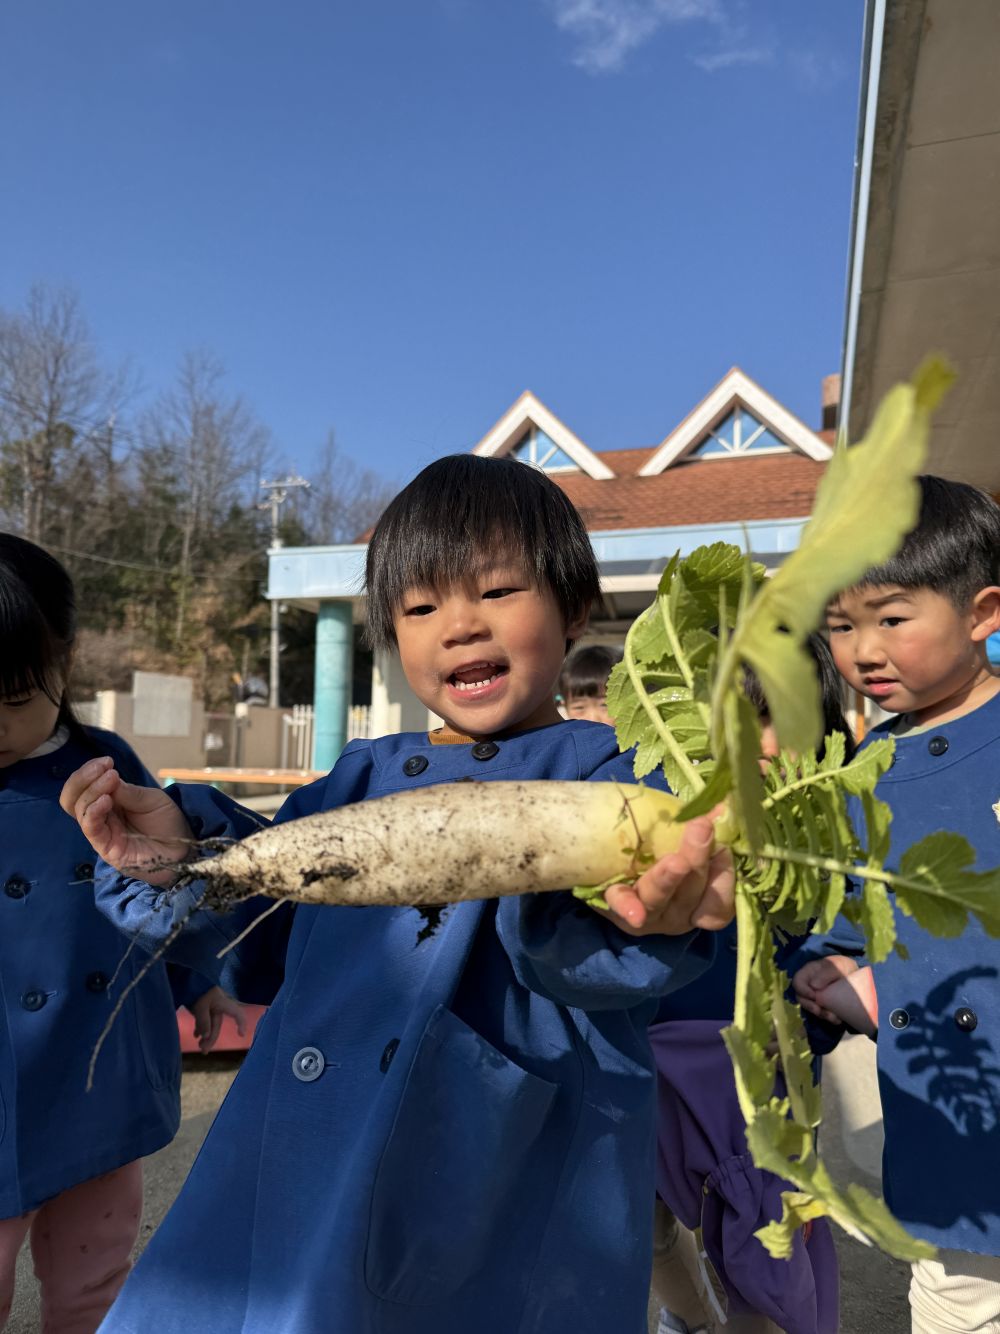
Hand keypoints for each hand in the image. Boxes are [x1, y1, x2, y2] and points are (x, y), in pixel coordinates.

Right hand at [60, 756, 194, 885]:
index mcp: (108, 802)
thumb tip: (106, 776)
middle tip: (103, 768)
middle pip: (73, 799)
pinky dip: (93, 812)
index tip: (106, 761)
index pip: (83, 786)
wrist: (184, 847)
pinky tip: (106, 800)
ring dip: (92, 791)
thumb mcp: (151, 799)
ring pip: (80, 811)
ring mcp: (102, 833)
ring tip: (110, 779)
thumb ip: (128, 791)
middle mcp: (100, 817)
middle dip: (82, 779)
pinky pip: (91, 829)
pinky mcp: (106, 849)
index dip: (88, 772)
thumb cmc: (167, 821)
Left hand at [188, 986, 246, 1053]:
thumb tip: (206, 1036)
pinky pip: (204, 1020)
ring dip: (205, 1035)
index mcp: (222, 1003)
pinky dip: (200, 1028)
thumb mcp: (200, 1006)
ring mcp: (211, 1006)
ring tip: (199, 1046)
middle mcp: (219, 1005)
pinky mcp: (203, 1006)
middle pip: (218, 1024)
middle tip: (204, 1051)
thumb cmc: (197, 991)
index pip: (237, 1013)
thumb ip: (203, 1021)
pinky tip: (196, 1035)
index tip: (240, 1035)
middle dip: (211, 1038)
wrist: (187, 979)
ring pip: (210, 1024)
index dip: (241, 1023)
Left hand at [601, 809, 734, 935]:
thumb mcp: (689, 844)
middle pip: (690, 894)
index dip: (724, 878)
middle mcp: (677, 915)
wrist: (616, 867)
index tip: (725, 848)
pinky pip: (622, 905)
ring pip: (659, 898)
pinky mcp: (616, 907)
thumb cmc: (665, 853)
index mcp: (700, 905)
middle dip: (697, 861)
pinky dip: (628, 907)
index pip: (720, 903)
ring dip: (668, 880)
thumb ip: (705, 832)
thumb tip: (721, 808)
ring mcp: (647, 914)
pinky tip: (634, 915)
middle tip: (701, 828)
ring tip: (675, 861)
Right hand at [793, 955, 864, 1025]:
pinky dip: (830, 1018)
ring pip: (812, 1008)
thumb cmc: (841, 966)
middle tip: (819, 1011)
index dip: (802, 990)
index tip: (813, 996)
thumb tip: (813, 986)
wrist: (854, 974)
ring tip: (834, 1018)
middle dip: (810, 1007)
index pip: (797, 982)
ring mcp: (815, 996)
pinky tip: (838, 1019)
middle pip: (802, 998)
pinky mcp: (823, 1005)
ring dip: (821, 1014)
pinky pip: (822, 1013)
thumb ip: (825, 974)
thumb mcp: (835, 966)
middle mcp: (808, 986)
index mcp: (808, 973)